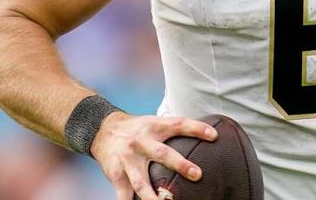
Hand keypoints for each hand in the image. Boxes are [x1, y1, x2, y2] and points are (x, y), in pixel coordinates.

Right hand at [91, 112, 217, 199]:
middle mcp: (141, 142)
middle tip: (198, 174)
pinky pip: (123, 194)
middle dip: (180, 164)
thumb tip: (207, 135)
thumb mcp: (155, 123)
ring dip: (154, 196)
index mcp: (154, 127)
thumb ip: (174, 130)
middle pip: (162, 154)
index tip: (214, 135)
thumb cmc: (137, 129)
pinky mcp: (116, 174)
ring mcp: (128, 160)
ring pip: (142, 181)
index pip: (179, 124)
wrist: (102, 130)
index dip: (196, 128)